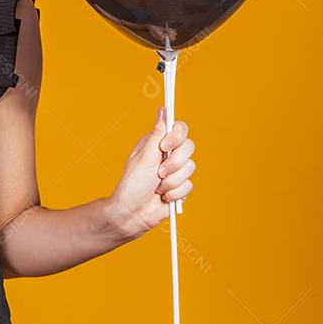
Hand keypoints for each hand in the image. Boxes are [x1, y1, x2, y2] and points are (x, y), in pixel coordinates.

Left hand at [106, 106, 195, 239]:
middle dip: (174, 163)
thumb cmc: (132, 184)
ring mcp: (176, 171)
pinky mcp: (181, 187)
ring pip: (190, 168)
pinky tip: (162, 197)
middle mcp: (168, 155)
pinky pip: (189, 185)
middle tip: (158, 173)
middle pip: (189, 147)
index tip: (165, 147)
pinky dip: (174, 193)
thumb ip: (157, 134)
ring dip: (171, 181)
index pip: (179, 128)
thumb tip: (163, 110)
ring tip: (157, 187)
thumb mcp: (144, 157)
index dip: (177, 136)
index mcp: (157, 143)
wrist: (132, 214)